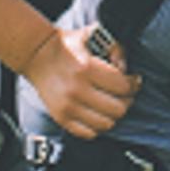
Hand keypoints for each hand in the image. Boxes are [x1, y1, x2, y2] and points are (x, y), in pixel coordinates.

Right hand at [19, 26, 141, 139]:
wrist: (36, 54)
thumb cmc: (66, 45)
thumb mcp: (92, 36)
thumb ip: (115, 48)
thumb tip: (126, 70)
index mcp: (86, 68)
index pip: (123, 87)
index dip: (133, 84)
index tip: (133, 81)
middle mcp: (77, 90)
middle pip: (118, 109)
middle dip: (126, 101)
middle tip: (124, 95)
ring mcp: (68, 107)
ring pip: (106, 124)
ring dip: (113, 115)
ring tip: (111, 105)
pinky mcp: (61, 118)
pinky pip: (88, 133)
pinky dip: (97, 126)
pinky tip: (98, 114)